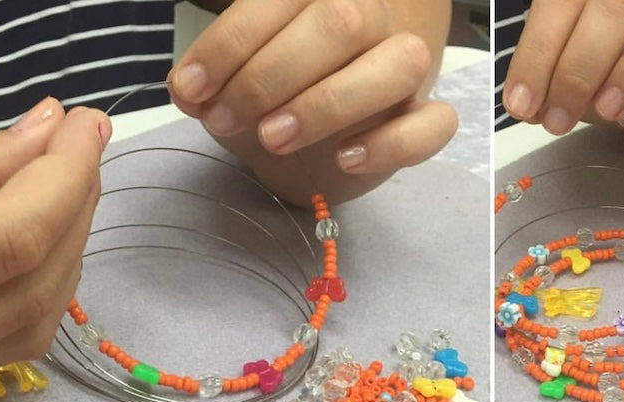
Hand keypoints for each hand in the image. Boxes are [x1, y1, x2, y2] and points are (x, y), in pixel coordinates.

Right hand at [0, 98, 110, 379]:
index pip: (19, 233)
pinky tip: (47, 246)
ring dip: (67, 249)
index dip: (65, 176)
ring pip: (35, 319)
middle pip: (38, 280)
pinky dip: (45, 288)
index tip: (86, 125)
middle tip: (81, 152)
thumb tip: (51, 127)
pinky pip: (15, 341)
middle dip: (72, 208)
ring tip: (66, 189)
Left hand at [167, 0, 455, 204]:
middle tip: (226, 119)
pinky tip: (344, 159)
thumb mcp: (234, 87)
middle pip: (343, 22)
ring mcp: (404, 69)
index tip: (191, 90)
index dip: (231, 43)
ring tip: (273, 140)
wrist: (316, 149)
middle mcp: (372, 19)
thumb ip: (213, 81)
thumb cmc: (276, 103)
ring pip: (398, 63)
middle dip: (272, 74)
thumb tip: (188, 91)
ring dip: (328, 102)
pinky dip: (391, 143)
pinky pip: (435, 125)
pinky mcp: (423, 119)